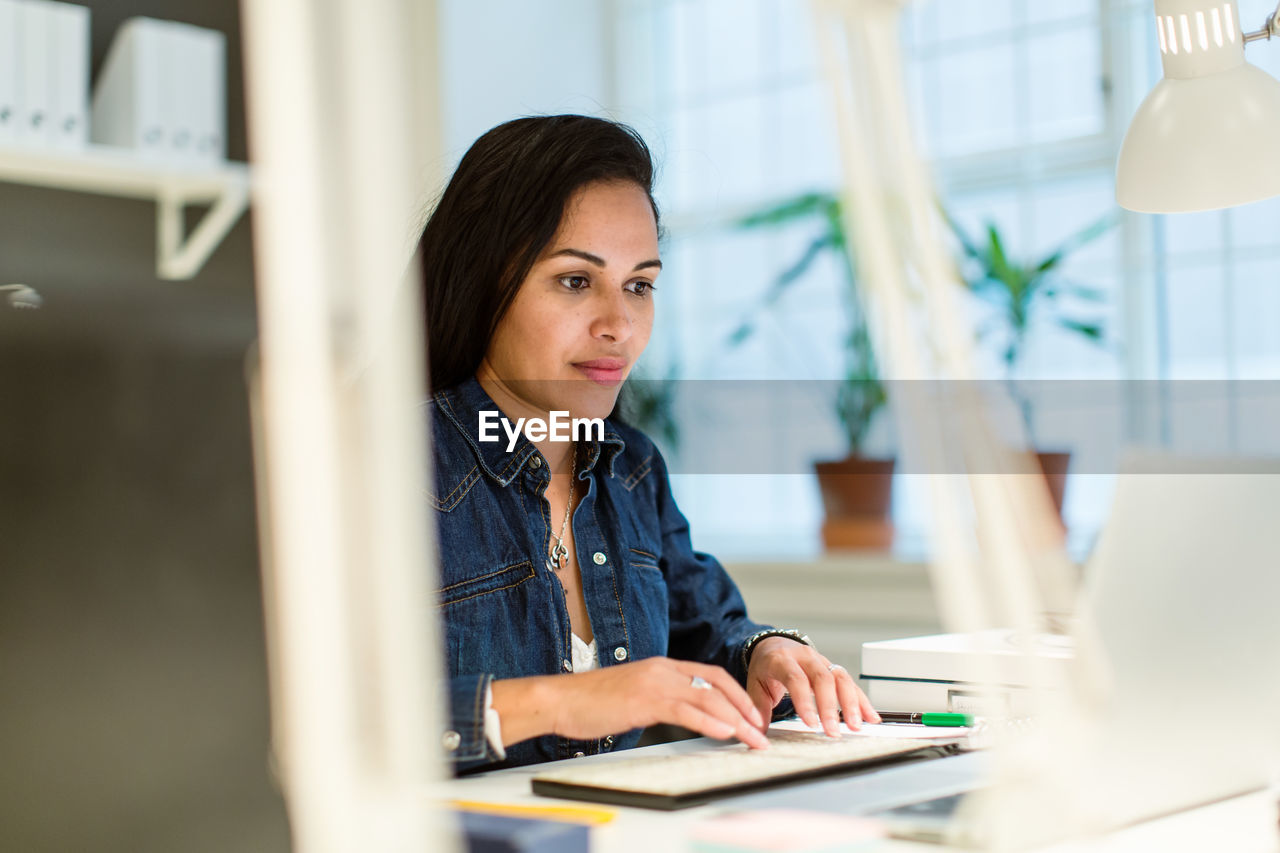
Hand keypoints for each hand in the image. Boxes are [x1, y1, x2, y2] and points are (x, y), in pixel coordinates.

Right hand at [544, 657, 770, 749]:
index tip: (752, 714)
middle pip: (716, 686)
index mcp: (661, 666)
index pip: (710, 675)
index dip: (736, 694)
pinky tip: (724, 733)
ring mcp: (653, 683)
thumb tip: (681, 715)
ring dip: (735, 720)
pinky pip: (685, 710)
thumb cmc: (591, 702)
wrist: (560, 699)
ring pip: (707, 698)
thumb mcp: (633, 695)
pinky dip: (709, 722)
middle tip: (761, 731)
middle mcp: (662, 670)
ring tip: (752, 739)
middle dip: (744, 709)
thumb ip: (658, 700)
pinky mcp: (643, 700)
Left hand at [745, 637, 880, 736]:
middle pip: (823, 678)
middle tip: (833, 731)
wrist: (774, 645)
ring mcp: (822, 661)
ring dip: (851, 703)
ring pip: (841, 678)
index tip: (811, 723)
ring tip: (856, 726)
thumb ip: (757, 709)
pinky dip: (862, 701)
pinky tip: (871, 717)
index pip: (796, 679)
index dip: (805, 701)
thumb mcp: (755, 685)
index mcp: (782, 659)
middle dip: (830, 706)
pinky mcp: (834, 669)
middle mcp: (805, 657)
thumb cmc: (766, 667)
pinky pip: (851, 683)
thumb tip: (756, 735)